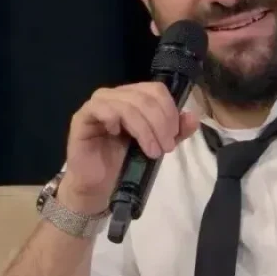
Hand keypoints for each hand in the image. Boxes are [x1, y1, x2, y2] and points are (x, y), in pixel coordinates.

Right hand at [62, 82, 200, 211]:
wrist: (99, 185)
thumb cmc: (126, 162)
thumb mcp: (158, 145)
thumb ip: (176, 132)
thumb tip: (194, 117)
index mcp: (135, 97)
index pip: (156, 90)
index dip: (169, 110)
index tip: (174, 136)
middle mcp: (116, 95)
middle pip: (144, 97)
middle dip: (160, 123)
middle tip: (166, 148)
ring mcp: (98, 104)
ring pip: (127, 104)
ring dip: (144, 129)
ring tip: (151, 151)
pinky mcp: (82, 117)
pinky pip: (101, 108)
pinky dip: (116, 120)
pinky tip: (119, 136)